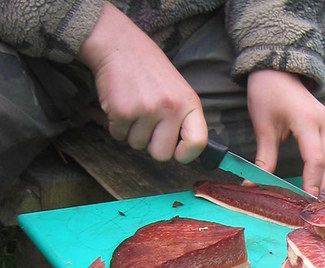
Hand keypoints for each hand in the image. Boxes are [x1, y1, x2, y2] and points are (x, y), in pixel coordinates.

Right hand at [77, 3, 206, 162]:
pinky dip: (117, 126)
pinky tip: (122, 105)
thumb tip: (186, 152)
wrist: (119, 46)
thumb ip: (184, 119)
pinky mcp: (122, 111)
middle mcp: (171, 108)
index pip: (197, 143)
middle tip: (148, 124)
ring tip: (135, 108)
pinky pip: (118, 136)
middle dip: (152, 144)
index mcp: (189, 104)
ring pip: (137, 145)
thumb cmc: (151, 72)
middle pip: (162, 154)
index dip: (186, 154)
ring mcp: (146, 110)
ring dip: (132, 132)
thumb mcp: (179, 92)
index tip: (177, 152)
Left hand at [247, 70, 324, 196]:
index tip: (306, 202)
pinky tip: (322, 184)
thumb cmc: (267, 94)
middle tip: (315, 209)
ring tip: (319, 202)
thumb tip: (251, 186)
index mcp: (307, 122)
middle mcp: (324, 124)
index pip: (315, 159)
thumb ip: (263, 159)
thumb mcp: (263, 127)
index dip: (312, 183)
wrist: (278, 68)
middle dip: (324, 187)